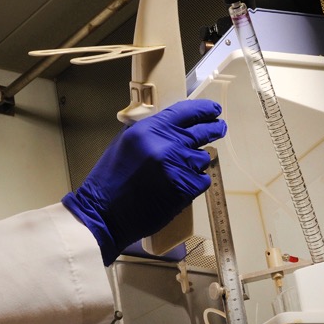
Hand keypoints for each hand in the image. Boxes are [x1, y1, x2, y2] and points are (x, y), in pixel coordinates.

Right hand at [63, 99, 226, 264]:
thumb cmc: (110, 180)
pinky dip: (195, 182)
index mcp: (149, 130)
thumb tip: (173, 126)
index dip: (204, 110)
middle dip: (214, 129)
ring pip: (203, 158)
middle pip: (202, 131)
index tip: (213, 110)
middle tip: (219, 128)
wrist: (105, 213)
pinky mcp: (185, 188)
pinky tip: (179, 186)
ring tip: (179, 170)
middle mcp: (166, 144)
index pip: (186, 112)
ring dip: (196, 162)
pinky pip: (202, 180)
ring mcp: (178, 167)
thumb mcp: (125, 143)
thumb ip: (150, 132)